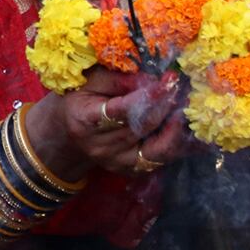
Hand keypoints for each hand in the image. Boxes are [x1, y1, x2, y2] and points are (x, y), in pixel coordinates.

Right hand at [39, 71, 190, 179]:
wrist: (66, 132)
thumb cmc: (78, 99)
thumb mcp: (89, 81)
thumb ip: (117, 79)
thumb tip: (150, 79)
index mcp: (85, 120)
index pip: (121, 111)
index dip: (147, 96)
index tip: (167, 81)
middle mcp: (100, 146)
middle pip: (142, 127)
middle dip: (165, 106)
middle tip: (180, 87)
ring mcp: (115, 161)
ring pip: (156, 149)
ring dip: (175, 128)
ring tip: (183, 108)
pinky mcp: (128, 170)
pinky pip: (158, 160)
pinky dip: (172, 144)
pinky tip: (179, 127)